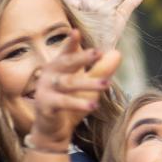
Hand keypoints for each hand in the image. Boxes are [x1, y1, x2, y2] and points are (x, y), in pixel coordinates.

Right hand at [29, 31, 120, 145]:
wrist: (53, 129)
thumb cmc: (70, 102)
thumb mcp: (88, 85)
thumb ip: (101, 70)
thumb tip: (117, 53)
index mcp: (58, 66)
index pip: (66, 52)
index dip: (71, 42)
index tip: (76, 31)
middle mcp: (49, 75)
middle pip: (67, 63)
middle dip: (82, 57)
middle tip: (97, 53)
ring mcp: (45, 90)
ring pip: (68, 84)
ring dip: (88, 83)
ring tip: (106, 85)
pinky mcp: (45, 105)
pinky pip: (63, 103)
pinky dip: (78, 103)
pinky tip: (93, 104)